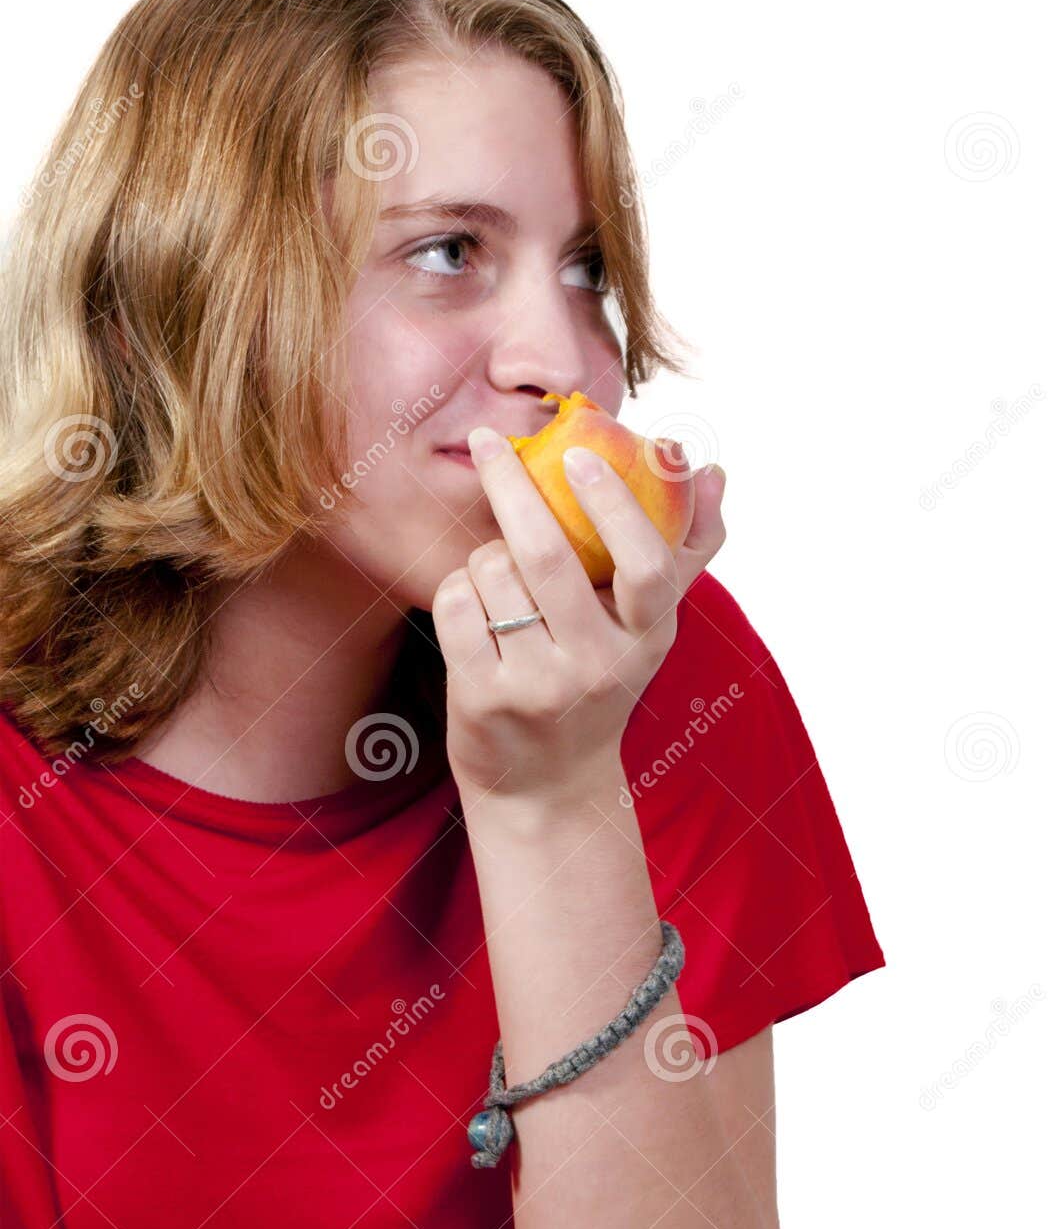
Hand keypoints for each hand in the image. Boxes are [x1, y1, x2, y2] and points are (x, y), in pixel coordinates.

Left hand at [430, 428, 726, 802]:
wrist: (549, 787)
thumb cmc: (600, 682)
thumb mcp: (647, 627)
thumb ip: (687, 548)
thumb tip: (714, 471)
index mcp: (649, 635)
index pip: (644, 564)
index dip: (612, 504)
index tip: (578, 456)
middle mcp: (600, 664)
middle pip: (547, 556)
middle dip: (510, 487)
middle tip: (486, 441)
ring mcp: (540, 685)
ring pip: (491, 573)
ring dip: (482, 556)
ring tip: (499, 581)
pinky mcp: (485, 698)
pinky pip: (455, 606)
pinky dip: (456, 590)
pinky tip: (473, 609)